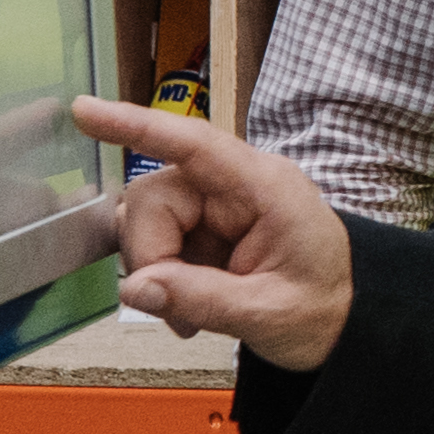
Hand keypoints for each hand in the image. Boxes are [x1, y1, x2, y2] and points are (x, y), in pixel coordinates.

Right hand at [76, 97, 357, 370]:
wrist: (346, 323)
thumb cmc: (325, 307)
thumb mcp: (269, 313)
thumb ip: (202, 298)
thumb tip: (136, 288)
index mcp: (265, 187)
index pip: (194, 144)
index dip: (137, 125)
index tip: (86, 111)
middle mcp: (236, 186)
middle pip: (154, 198)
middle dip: (152, 256)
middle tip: (176, 312)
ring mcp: (218, 206)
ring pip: (148, 222)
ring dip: (157, 274)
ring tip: (191, 317)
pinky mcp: (205, 229)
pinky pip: (159, 244)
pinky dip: (163, 281)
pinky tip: (188, 311)